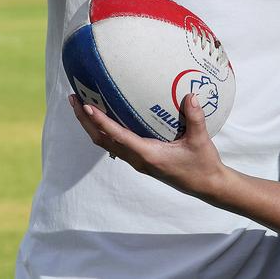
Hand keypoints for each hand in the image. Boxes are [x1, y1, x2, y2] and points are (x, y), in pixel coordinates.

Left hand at [69, 92, 227, 201]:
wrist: (206, 185)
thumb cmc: (202, 163)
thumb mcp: (200, 140)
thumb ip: (195, 118)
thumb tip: (190, 95)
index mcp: (148, 155)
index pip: (118, 136)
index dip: (101, 121)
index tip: (87, 106)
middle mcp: (138, 159)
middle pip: (102, 140)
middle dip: (85, 120)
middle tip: (73, 98)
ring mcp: (138, 161)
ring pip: (106, 143)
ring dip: (91, 125)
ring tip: (81, 105)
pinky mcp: (141, 160)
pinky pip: (115, 144)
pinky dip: (104, 130)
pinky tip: (104, 119)